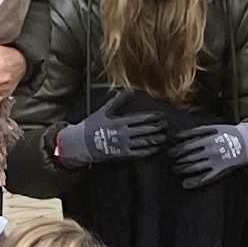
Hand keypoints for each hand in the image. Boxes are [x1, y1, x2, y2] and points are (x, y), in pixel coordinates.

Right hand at [53, 96, 175, 170]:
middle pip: (145, 130)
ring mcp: (123, 144)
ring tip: (164, 137)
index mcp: (120, 121)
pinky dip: (148, 150)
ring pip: (144, 142)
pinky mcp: (122, 154)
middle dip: (157, 127)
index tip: (160, 115)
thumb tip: (124, 91)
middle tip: (166, 125)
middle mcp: (123, 133)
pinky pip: (138, 153)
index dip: (152, 117)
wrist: (81, 144)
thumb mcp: (103, 112)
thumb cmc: (91, 126)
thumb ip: (116, 102)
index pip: (140, 118)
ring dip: (155, 139)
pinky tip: (155, 148)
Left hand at [172, 120, 247, 184]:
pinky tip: (185, 184)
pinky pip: (204, 178)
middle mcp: (210, 150)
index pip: (186, 145)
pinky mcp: (219, 171)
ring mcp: (214, 161)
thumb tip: (178, 136)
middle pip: (188, 157)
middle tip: (172, 161)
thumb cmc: (227, 134)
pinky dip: (193, 182)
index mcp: (207, 138)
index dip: (176, 150)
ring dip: (182, 169)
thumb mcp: (213, 128)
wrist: (246, 143)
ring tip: (175, 169)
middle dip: (177, 160)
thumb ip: (197, 132)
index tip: (170, 152)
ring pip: (193, 167)